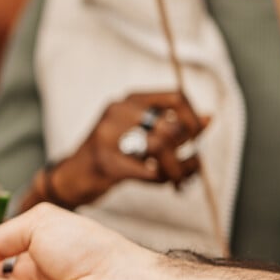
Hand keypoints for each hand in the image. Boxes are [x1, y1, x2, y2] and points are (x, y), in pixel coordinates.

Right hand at [44, 91, 209, 208]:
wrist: (70, 179)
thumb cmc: (109, 157)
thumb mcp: (140, 135)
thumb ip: (172, 127)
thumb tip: (209, 119)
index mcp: (129, 101)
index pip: (175, 97)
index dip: (194, 118)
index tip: (197, 139)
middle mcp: (117, 112)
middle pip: (170, 127)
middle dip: (188, 151)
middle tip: (191, 167)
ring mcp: (108, 136)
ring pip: (161, 147)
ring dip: (178, 168)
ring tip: (180, 180)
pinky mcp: (105, 163)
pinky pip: (148, 171)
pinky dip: (163, 179)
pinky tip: (166, 183)